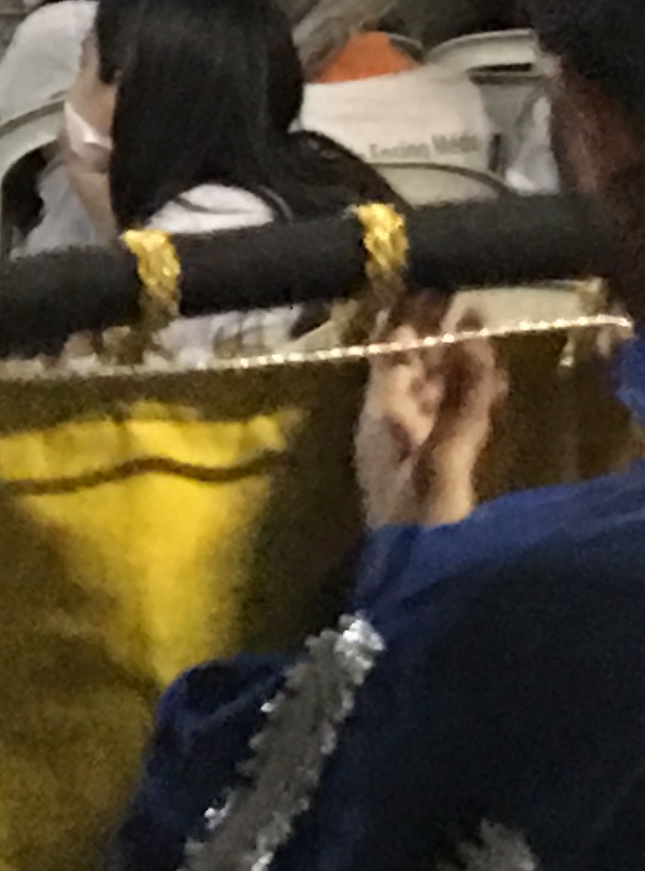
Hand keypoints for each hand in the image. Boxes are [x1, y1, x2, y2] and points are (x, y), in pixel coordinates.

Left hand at [357, 302, 505, 532]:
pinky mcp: (441, 468)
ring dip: (455, 360)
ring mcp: (415, 448)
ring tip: (481, 323)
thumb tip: (467, 348)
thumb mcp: (438, 467)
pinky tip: (493, 375)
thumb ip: (457, 410)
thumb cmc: (420, 525)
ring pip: (434, 393)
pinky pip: (455, 421)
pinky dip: (471, 395)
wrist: (421, 580)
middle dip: (431, 335)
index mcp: (378, 423)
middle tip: (459, 297)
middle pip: (409, 372)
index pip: (387, 363)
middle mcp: (391, 430)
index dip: (405, 327)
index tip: (423, 291)